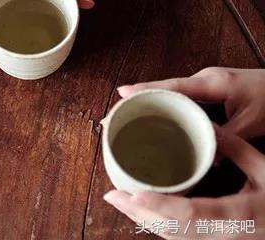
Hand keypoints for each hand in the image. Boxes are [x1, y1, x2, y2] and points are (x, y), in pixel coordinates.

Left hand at [104, 126, 264, 238]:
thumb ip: (234, 147)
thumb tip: (204, 122)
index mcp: (240, 215)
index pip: (194, 214)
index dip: (162, 208)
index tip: (135, 197)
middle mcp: (227, 235)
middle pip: (174, 230)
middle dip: (140, 214)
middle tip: (111, 194)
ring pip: (174, 238)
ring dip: (143, 221)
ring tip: (117, 200)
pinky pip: (182, 239)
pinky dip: (157, 226)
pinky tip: (140, 213)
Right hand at [118, 68, 264, 139]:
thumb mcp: (252, 123)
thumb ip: (227, 139)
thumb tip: (204, 160)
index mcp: (212, 82)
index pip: (172, 86)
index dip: (145, 90)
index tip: (121, 93)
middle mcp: (205, 79)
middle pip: (165, 89)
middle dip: (139, 99)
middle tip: (114, 114)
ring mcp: (207, 84)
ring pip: (172, 94)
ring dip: (151, 104)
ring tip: (126, 118)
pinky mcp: (211, 91)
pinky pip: (183, 98)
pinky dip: (167, 107)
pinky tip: (156, 120)